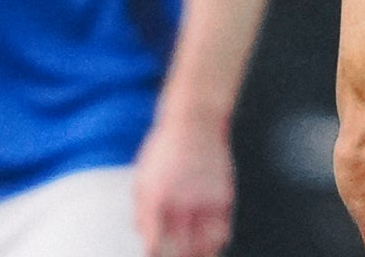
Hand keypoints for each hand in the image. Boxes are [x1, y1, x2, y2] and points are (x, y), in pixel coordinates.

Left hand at [135, 112, 234, 256]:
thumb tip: (148, 242)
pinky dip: (215, 243)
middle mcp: (180, 202)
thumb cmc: (166, 149)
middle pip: (180, 252)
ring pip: (204, 248)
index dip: (156, 255)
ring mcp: (204, 200)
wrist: (195, 120)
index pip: (155, 245)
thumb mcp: (143, 178)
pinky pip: (221, 233)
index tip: (156, 255)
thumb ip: (141, 213)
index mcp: (155, 199)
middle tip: (176, 254)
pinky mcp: (223, 196)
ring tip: (195, 254)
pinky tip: (209, 244)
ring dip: (199, 255)